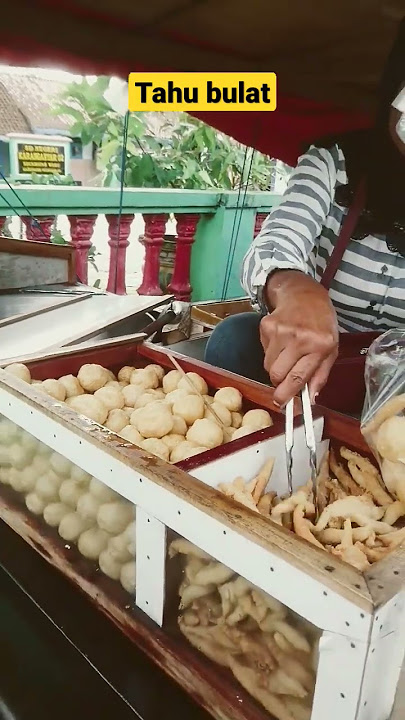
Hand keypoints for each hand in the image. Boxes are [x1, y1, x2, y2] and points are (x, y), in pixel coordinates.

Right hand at [260, 270, 338, 406]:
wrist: (304, 294)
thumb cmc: (321, 324)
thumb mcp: (331, 349)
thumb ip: (320, 375)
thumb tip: (310, 399)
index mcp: (319, 345)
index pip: (298, 377)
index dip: (287, 394)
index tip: (281, 403)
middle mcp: (299, 338)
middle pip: (277, 374)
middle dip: (279, 382)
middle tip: (284, 379)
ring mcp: (280, 331)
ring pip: (268, 365)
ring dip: (275, 366)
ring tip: (287, 353)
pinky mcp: (266, 326)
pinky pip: (264, 351)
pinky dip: (271, 351)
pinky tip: (282, 340)